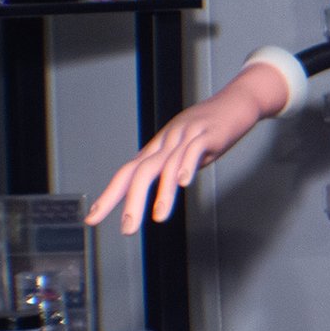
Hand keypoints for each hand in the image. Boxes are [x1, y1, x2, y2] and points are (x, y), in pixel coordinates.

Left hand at [87, 62, 290, 233]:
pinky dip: (186, 166)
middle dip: (131, 201)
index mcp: (158, 148)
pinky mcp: (208, 134)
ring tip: (159, 217)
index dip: (109, 195)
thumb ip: (171, 168)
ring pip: (166, 164)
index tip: (92, 218)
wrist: (237, 101)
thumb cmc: (210, 129)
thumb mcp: (185, 151)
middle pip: (142, 171)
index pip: (127, 173)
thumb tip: (161, 190)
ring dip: (162, 193)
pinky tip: (184, 183)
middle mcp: (167, 141)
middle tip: (127, 228)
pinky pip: (193, 150)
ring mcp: (186, 136)